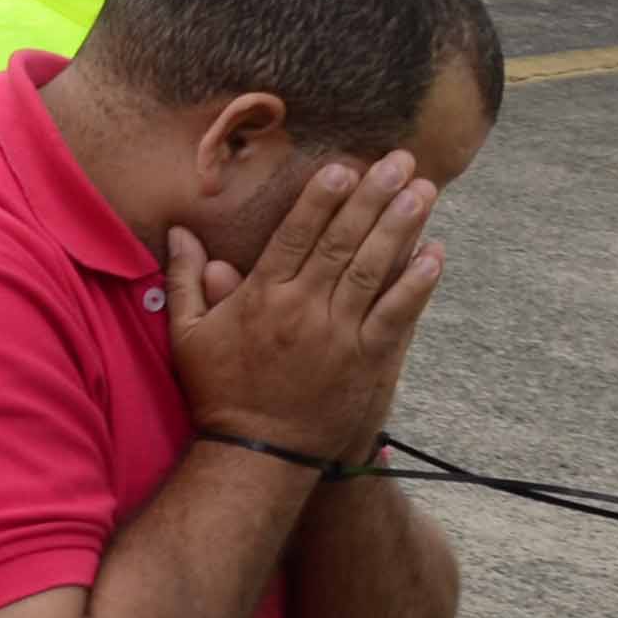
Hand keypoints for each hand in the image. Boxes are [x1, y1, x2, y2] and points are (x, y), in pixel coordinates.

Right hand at [163, 148, 439, 466]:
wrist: (260, 456)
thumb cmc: (220, 393)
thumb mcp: (187, 336)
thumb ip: (183, 280)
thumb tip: (182, 232)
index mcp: (262, 297)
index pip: (296, 235)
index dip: (322, 199)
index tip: (344, 167)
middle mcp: (304, 309)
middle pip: (343, 242)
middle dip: (373, 197)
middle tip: (400, 161)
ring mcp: (340, 336)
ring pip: (375, 270)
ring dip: (402, 228)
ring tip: (424, 192)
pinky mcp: (368, 362)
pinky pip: (397, 315)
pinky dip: (417, 284)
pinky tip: (435, 253)